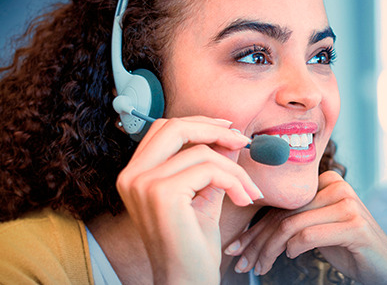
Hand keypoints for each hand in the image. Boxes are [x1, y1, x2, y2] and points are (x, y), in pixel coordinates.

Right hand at [116, 116, 262, 283]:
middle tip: (244, 142)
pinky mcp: (162, 194)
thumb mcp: (204, 195)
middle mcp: (131, 176)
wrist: (187, 279)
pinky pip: (210, 170)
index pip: (165, 129)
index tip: (229, 130)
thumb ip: (213, 165)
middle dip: (215, 130)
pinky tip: (244, 200)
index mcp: (135, 174)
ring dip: (235, 169)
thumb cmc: (193, 244)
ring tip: (249, 190)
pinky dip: (234, 181)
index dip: (199, 124)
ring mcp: (143, 184)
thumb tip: (231, 137)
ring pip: (201, 152)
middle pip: (175, 127)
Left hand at [226, 171, 386, 284]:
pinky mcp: (354, 225)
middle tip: (241, 261)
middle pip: (284, 214)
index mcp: (328, 182)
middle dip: (257, 241)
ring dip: (269, 251)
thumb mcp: (319, 229)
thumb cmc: (349, 248)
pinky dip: (293, 249)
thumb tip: (253, 232)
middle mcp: (338, 187)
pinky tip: (291, 258)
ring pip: (291, 225)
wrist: (386, 267)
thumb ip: (296, 220)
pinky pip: (308, 235)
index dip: (255, 227)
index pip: (282, 204)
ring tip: (259, 267)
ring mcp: (348, 204)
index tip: (237, 247)